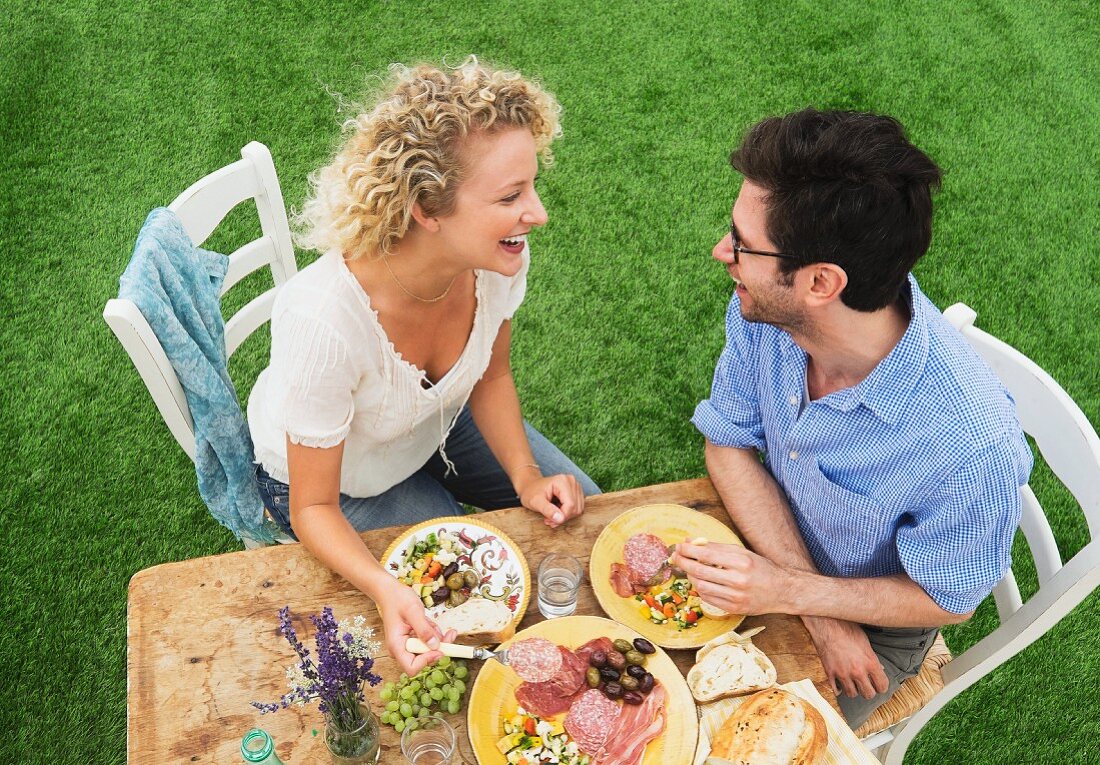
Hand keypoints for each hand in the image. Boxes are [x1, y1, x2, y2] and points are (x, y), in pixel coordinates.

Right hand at [375, 581, 455, 674]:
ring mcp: (408, 645)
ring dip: (437, 638)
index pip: (412, 668)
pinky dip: (433, 633)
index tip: (439, 649)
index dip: (427, 661)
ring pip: (429, 650)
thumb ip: (424, 629)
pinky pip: (428, 641)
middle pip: (424, 660)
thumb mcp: (413, 611)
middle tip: (451, 634)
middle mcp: (401, 649)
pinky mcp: (413, 639)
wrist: (390, 591)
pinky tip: (430, 622)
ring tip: (433, 622)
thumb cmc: (397, 599)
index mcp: (397, 646)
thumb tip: (435, 646)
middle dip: (439, 647)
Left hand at [519, 474, 584, 527]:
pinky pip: (578, 507)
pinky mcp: (577, 491)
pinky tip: (557, 511)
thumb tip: (560, 519)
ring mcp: (576, 486)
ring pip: (578, 509)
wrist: (530, 486)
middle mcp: (572, 481)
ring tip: (551, 515)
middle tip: (548, 519)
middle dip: (562, 517)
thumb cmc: (531, 493)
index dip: (561, 517)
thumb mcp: (535, 502)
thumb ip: (547, 510)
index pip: (570, 505)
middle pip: (575, 508)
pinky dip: (567, 513)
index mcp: (562, 481)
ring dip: (565, 516)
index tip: (548, 521)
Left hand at [670, 540, 791, 614]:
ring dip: (691, 576)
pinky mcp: (734, 609)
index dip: (688, 550)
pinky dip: (700, 589)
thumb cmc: (762, 568)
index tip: (679, 546)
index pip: (706, 554)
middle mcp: (738, 580)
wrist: (782, 591)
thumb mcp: (742, 552)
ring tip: (689, 569)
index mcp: (741, 561)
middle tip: (675, 557)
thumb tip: (691, 542)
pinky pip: (708, 598)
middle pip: (700, 570)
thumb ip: (717, 547)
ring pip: (701, 586)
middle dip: (683, 562)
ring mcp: (736, 596)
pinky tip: (700, 581)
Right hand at [803, 616, 888, 699]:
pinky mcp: (830, 672)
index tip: (879, 685)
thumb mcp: (865, 641)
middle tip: (866, 685)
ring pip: (852, 694)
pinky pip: (836, 690)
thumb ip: (872, 657)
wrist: (826, 624)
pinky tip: (840, 684)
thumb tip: (880, 668)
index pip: (882, 686)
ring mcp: (843, 673)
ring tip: (853, 684)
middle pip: (868, 694)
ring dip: (854, 690)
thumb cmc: (847, 629)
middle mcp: (858, 671)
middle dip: (868, 691)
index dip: (882, 686)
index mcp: (870, 662)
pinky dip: (839, 689)